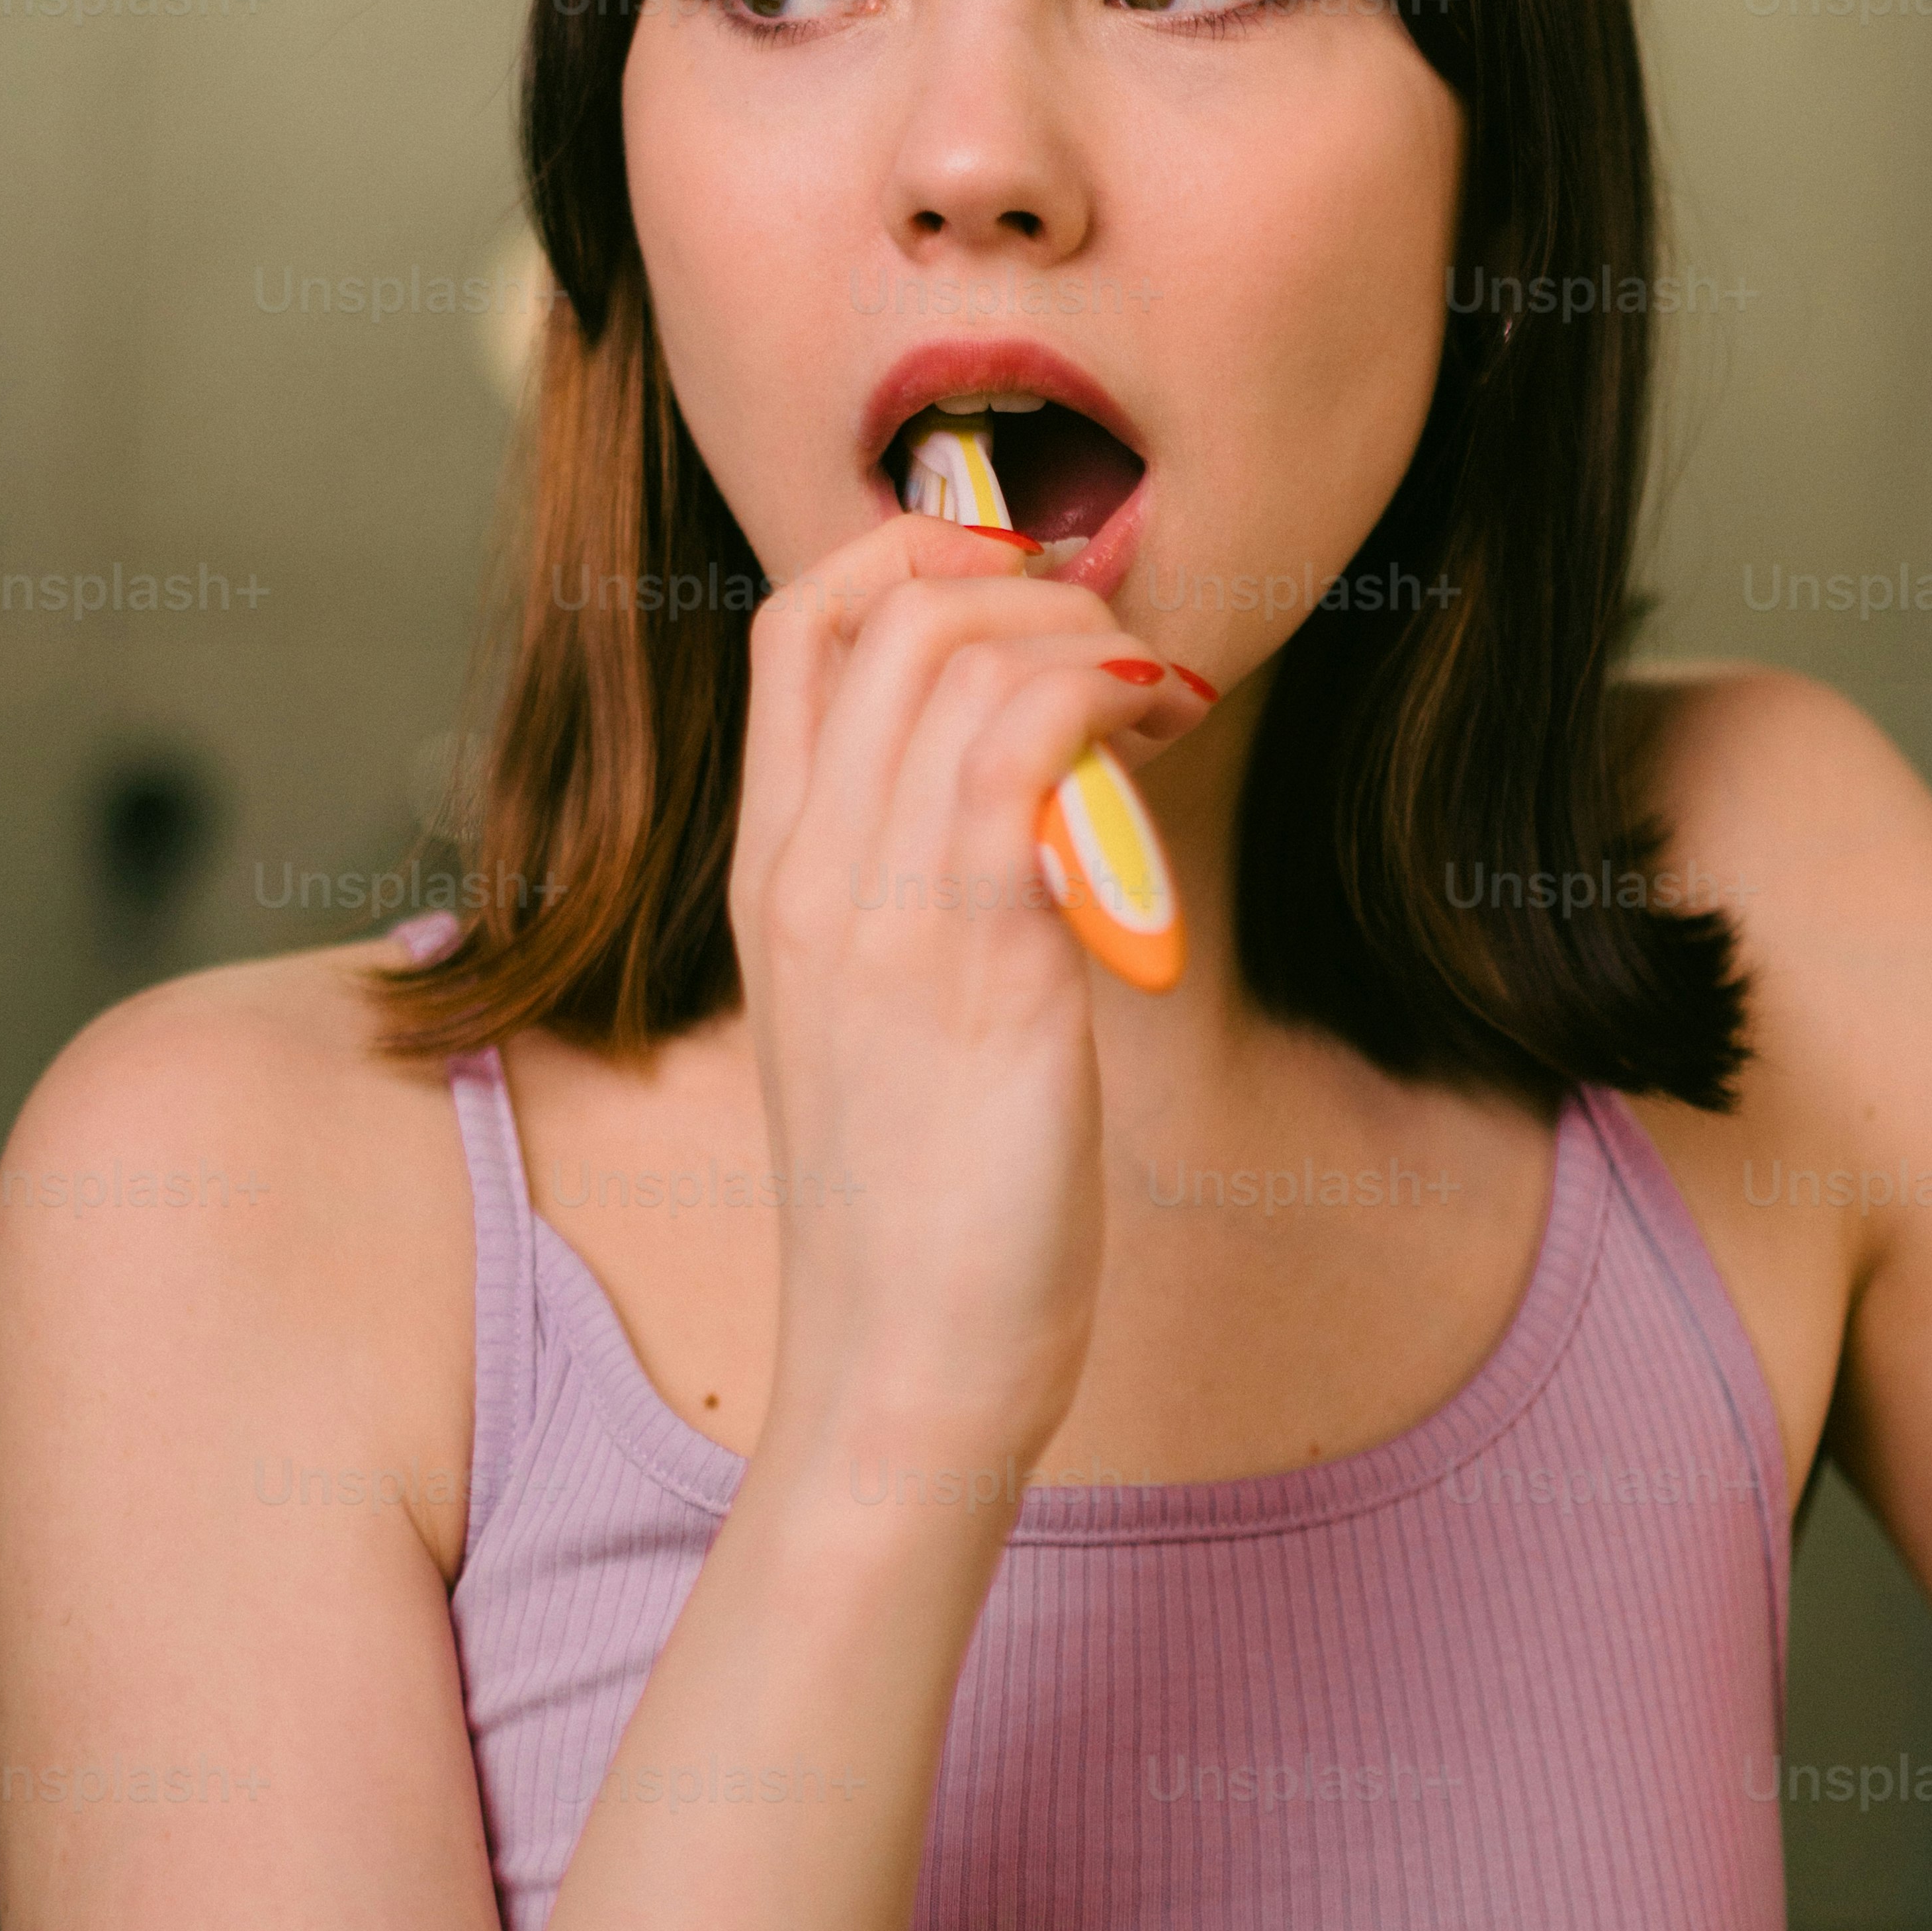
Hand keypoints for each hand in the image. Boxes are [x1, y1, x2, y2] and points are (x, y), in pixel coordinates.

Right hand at [728, 514, 1206, 1473]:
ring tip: (1157, 692)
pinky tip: (1162, 731)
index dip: (911, 557)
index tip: (1018, 578)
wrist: (900, 1374)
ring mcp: (882, 910)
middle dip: (1029, 580)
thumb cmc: (913, 1207)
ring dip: (1089, 636)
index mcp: (769, 876)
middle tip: (1119, 640)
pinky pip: (1031, 744)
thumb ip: (914, 886)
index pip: (796, 629)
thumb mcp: (871, 1016)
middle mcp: (807, 871)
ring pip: (967, 655)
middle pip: (893, 610)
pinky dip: (1111, 697)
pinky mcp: (982, 958)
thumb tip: (1032, 774)